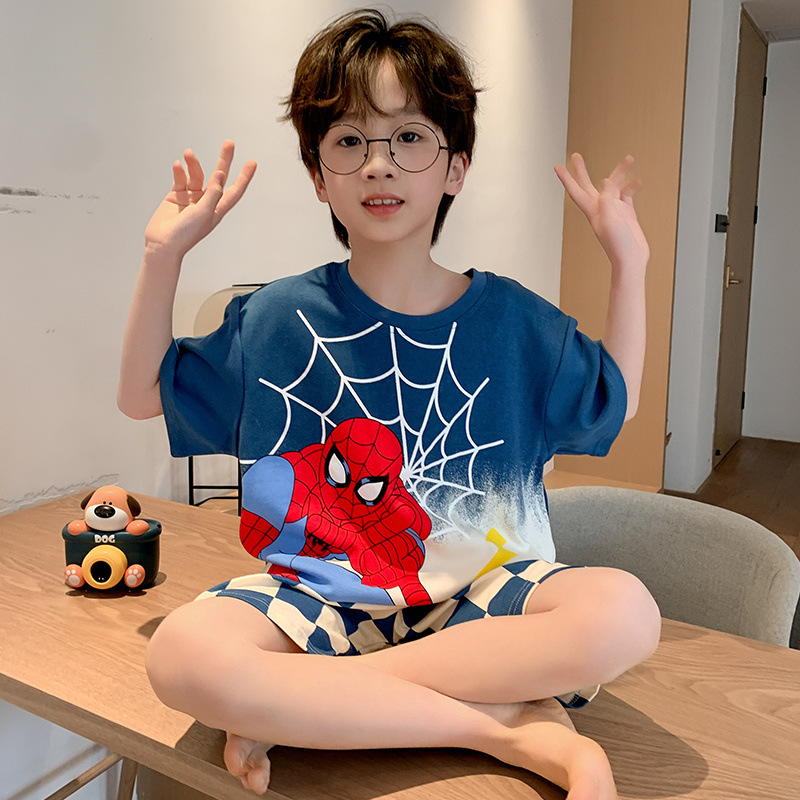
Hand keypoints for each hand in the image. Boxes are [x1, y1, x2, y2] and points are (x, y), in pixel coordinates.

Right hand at [144, 140, 256, 257]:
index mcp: (218, 209)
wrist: (163, 243)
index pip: (235, 190)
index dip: (244, 176)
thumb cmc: (186, 234)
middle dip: (224, 160)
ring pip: (196, 175)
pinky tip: (177, 165)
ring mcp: (191, 198)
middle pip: (219, 177)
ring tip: (188, 153)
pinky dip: (179, 171)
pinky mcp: (176, 196)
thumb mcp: (204, 212)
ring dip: (193, 163)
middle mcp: (206, 202)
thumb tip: (222, 174)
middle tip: (229, 143)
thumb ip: (213, 192)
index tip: (252, 162)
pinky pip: (180, 179)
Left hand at [555, 153, 648, 270]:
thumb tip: (606, 181)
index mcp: (592, 211)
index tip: (558, 166)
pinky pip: (627, 196)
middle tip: (576, 155)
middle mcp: (601, 209)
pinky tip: (637, 181)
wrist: (631, 260)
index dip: (566, 178)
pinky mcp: (626, 215)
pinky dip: (631, 186)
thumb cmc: (619, 245)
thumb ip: (607, 199)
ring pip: (613, 186)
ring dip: (620, 173)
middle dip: (581, 170)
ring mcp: (614, 211)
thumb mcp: (611, 219)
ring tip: (629, 159)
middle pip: (588, 185)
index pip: (575, 190)